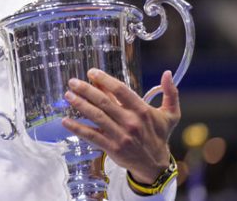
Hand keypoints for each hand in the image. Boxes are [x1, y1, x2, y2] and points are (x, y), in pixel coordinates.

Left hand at [61, 69, 179, 183]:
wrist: (155, 165)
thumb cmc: (159, 135)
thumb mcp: (170, 115)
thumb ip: (170, 93)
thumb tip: (167, 73)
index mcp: (142, 111)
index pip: (121, 90)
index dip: (105, 80)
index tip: (91, 72)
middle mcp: (131, 122)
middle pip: (104, 102)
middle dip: (86, 90)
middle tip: (73, 82)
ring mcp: (120, 136)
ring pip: (96, 117)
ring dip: (80, 105)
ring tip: (68, 96)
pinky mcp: (112, 148)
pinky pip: (92, 136)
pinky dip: (77, 128)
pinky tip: (66, 121)